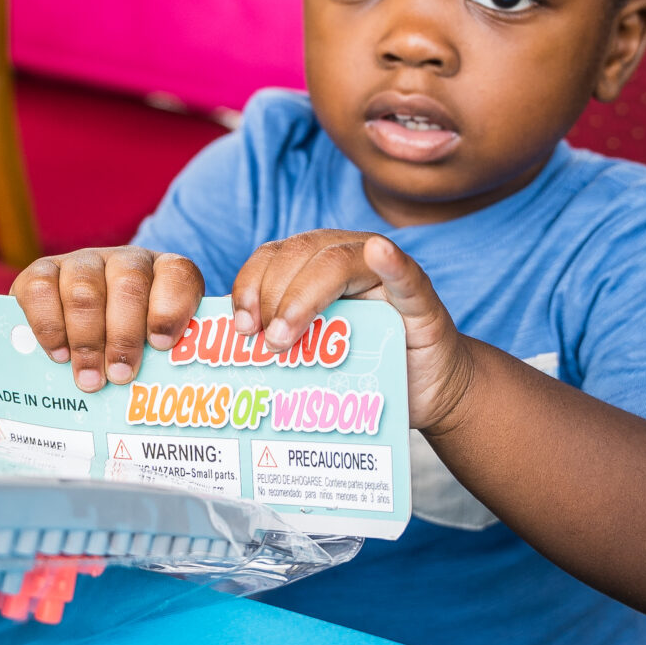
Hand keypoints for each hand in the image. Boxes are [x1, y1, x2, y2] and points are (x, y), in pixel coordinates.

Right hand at [12, 247, 204, 391]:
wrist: (71, 326)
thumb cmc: (122, 346)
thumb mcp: (147, 348)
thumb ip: (158, 359)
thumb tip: (156, 396)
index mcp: (162, 273)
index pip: (178, 274)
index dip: (171, 307)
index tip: (160, 344)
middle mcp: (124, 261)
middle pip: (128, 285)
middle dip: (124, 335)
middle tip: (120, 375)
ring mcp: (83, 262)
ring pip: (84, 291)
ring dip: (87, 340)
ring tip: (89, 378)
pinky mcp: (42, 269)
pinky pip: (42, 290)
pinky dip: (49, 326)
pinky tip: (59, 354)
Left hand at [231, 230, 474, 432]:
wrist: (423, 391)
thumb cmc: (359, 371)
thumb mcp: (310, 352)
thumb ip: (278, 338)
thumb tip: (222, 347)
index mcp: (314, 265)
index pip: (272, 257)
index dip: (249, 285)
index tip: (239, 326)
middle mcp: (348, 257)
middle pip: (299, 255)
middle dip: (272, 296)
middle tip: (264, 343)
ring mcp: (386, 276)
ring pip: (338, 262)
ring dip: (304, 295)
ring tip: (285, 335)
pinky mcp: (421, 300)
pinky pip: (405, 275)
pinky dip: (392, 262)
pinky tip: (380, 253)